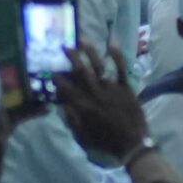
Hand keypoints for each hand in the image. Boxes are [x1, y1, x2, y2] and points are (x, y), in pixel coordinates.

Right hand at [55, 41, 150, 162]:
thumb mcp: (82, 136)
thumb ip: (71, 120)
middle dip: (72, 57)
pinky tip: (111, 42)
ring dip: (90, 51)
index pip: (66, 87)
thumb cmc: (105, 141)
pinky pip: (121, 67)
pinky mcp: (125, 86)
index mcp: (83, 106)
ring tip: (83, 39)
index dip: (58, 77)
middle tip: (65, 46)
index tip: (51, 68)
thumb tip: (60, 105)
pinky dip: (117, 54)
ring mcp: (111, 88)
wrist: (131, 143)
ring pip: (98, 65)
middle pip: (81, 71)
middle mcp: (95, 93)